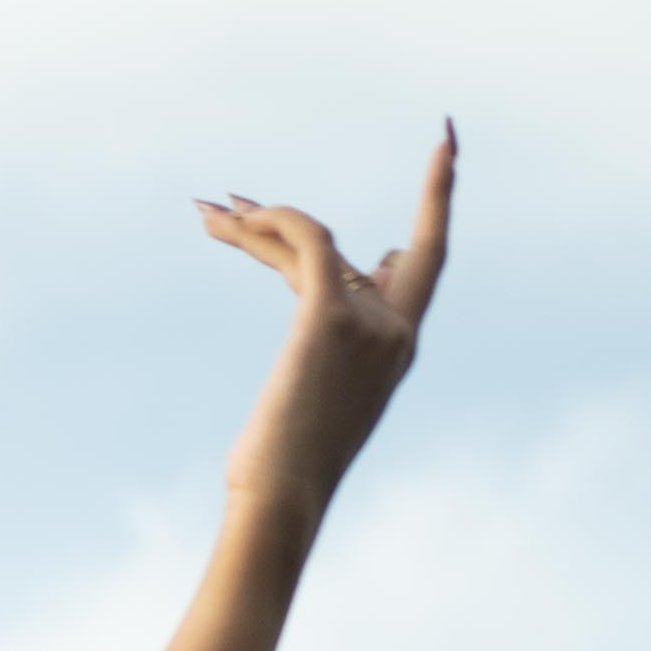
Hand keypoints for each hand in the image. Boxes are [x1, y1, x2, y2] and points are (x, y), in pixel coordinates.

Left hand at [203, 124, 452, 536]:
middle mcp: (394, 330)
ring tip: (204, 218)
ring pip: (314, 244)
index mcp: (397, 349)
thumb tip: (348, 289)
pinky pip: (308, 241)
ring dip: (256, 228)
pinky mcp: (331, 317)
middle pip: (357, 251)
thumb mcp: (317, 401)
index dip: (437, 199)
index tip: (446, 146)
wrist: (282, 503)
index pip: (424, 260)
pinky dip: (271, 223)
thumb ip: (336, 340)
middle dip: (359, 203)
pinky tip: (233, 219)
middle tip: (294, 181)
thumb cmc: (285, 472)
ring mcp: (370, 322)